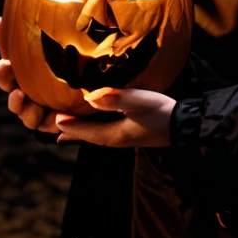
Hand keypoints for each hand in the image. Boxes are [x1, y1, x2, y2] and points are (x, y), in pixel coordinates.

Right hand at [0, 16, 59, 133]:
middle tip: (18, 92)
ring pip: (30, 118)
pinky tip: (60, 116)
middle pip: (15, 101)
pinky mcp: (61, 121)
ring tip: (35, 105)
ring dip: (29, 112)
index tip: (5, 63)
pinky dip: (54, 122)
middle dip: (13, 98)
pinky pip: (55, 126)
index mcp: (22, 76)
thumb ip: (17, 31)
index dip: (2, 72)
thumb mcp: (40, 40)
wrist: (90, 74)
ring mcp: (43, 112)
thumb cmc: (57, 53)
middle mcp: (29, 97)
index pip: (6, 76)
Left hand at [55, 87, 175, 147]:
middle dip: (71, 132)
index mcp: (115, 135)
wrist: (186, 125)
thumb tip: (90, 97)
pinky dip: (92, 130)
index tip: (55, 120)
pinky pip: (104, 132)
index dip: (70, 126)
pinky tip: (94, 125)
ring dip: (80, 132)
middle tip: (52, 129)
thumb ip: (115, 98)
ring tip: (65, 130)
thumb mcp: (139, 101)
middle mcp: (117, 140)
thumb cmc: (162, 112)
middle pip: (88, 137)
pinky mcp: (132, 133)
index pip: (86, 132)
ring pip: (95, 136)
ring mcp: (125, 138)